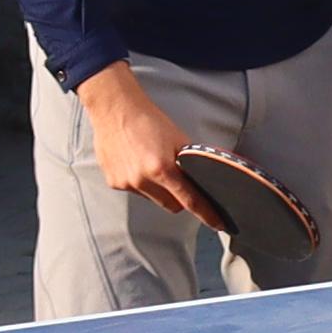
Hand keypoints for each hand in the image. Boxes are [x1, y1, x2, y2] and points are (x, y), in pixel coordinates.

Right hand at [77, 62, 208, 225]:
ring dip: (159, 190)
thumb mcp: (177, 139)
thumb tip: (202, 181)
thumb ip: (189, 163)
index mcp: (161, 168)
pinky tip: (136, 163)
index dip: (206, 214)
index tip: (217, 223)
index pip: (190, 200)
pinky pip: (136, 191)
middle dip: (179, 198)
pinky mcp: (114, 182)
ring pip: (153, 199)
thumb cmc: (148, 120)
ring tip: (151, 164)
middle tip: (179, 180)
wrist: (115, 109)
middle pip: (172, 205)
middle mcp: (142, 180)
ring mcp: (126, 183)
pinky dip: (141, 183)